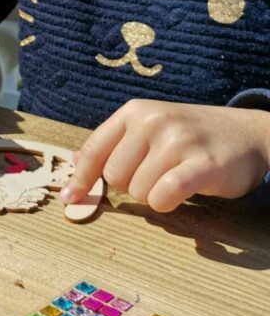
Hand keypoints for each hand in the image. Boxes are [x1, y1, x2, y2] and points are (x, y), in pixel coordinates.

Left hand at [61, 99, 269, 211]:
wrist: (246, 134)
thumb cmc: (190, 138)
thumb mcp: (148, 130)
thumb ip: (113, 146)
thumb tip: (73, 167)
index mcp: (134, 111)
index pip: (94, 150)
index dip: (80, 179)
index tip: (69, 200)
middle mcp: (153, 120)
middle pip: (116, 177)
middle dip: (133, 185)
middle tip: (159, 173)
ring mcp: (178, 140)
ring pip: (139, 191)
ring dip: (155, 195)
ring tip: (176, 178)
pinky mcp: (202, 163)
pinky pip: (164, 195)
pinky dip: (166, 203)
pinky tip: (179, 194)